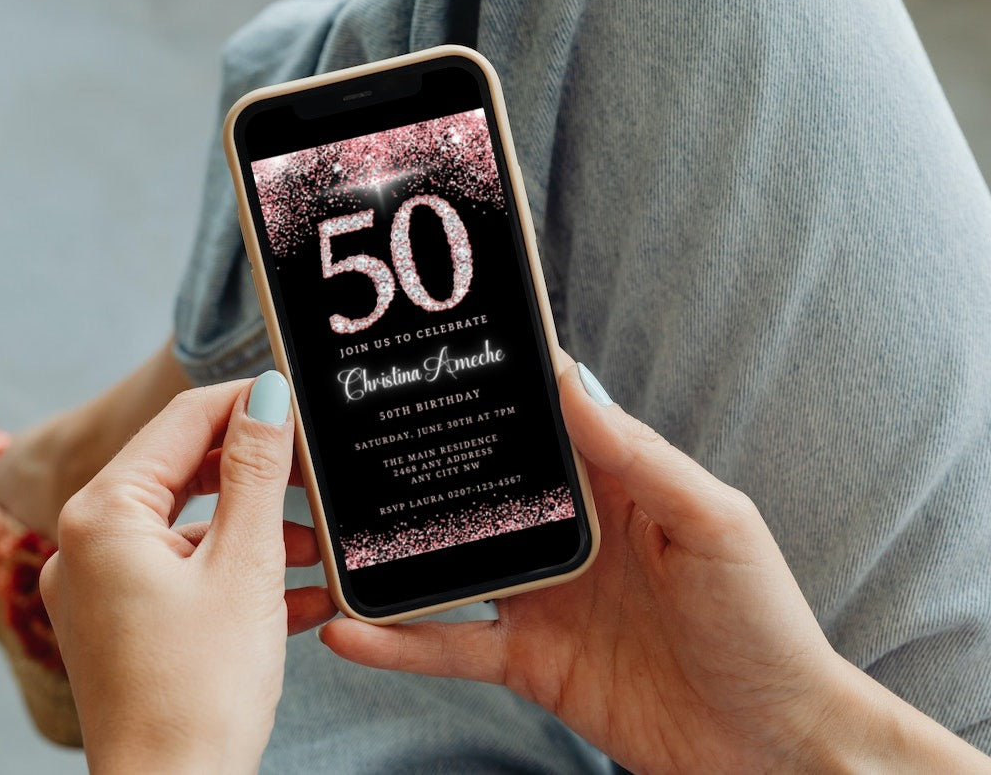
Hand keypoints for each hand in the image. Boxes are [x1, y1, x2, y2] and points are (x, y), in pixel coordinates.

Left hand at [40, 373, 335, 772]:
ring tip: (314, 550)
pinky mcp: (120, 627)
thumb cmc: (200, 691)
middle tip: (315, 474)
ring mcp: (99, 589)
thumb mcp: (244, 564)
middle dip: (255, 475)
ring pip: (188, 529)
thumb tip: (268, 395)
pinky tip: (294, 596)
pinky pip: (182, 577)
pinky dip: (234, 576)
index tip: (297, 395)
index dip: (244, 400)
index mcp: (102, 516)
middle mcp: (86, 544)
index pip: (181, 422)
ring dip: (255, 532)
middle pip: (182, 473)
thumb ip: (257, 471)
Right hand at [320, 356, 989, 771]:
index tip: (430, 357)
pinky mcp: (528, 661)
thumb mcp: (713, 523)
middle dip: (414, 465)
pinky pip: (449, 645)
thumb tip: (574, 381)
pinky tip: (350, 630)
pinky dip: (397, 642)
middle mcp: (565, 534)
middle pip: (475, 488)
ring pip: (445, 564)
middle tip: (340, 441)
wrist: (773, 745)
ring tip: (320, 533)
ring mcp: (541, 598)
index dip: (490, 387)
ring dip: (386, 553)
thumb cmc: (763, 624)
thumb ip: (639, 455)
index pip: (540, 421)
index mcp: (612, 485)